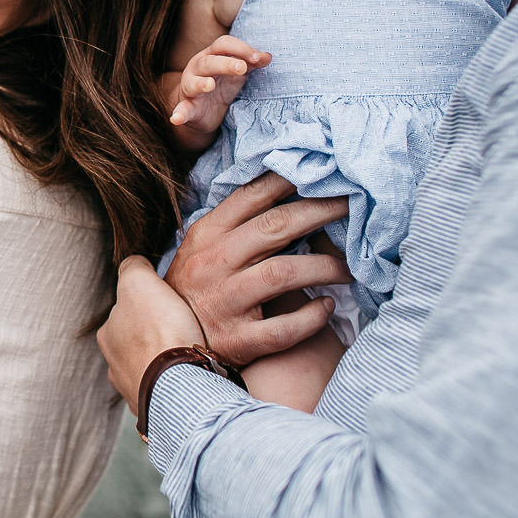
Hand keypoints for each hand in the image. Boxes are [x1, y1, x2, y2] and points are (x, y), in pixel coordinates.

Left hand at [98, 255, 207, 413]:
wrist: (182, 387)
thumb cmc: (160, 332)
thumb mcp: (139, 282)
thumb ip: (132, 268)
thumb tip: (135, 264)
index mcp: (108, 336)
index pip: (127, 310)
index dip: (150, 303)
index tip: (170, 305)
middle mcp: (115, 367)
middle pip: (139, 342)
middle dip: (158, 335)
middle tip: (183, 329)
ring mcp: (136, 392)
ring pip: (153, 368)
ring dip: (168, 361)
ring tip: (191, 354)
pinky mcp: (158, 412)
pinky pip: (169, 390)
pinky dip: (179, 382)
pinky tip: (193, 377)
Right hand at [167, 173, 349, 363]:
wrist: (165, 346)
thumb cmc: (194, 290)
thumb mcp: (201, 249)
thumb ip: (234, 224)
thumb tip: (281, 190)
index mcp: (206, 235)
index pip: (252, 196)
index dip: (290, 181)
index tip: (322, 171)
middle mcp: (214, 264)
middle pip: (276, 228)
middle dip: (320, 211)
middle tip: (353, 205)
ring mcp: (225, 303)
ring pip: (284, 274)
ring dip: (325, 266)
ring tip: (348, 267)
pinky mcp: (238, 341)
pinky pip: (283, 328)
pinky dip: (311, 317)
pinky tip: (328, 306)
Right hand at [169, 36, 269, 138]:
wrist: (200, 111)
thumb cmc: (220, 85)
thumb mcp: (237, 73)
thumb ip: (251, 63)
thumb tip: (268, 56)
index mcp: (211, 56)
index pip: (223, 44)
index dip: (240, 48)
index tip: (258, 57)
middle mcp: (197, 68)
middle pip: (209, 61)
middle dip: (225, 63)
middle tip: (241, 68)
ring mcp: (190, 87)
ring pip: (193, 83)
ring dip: (201, 83)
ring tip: (210, 85)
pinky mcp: (186, 107)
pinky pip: (181, 109)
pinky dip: (179, 113)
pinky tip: (177, 118)